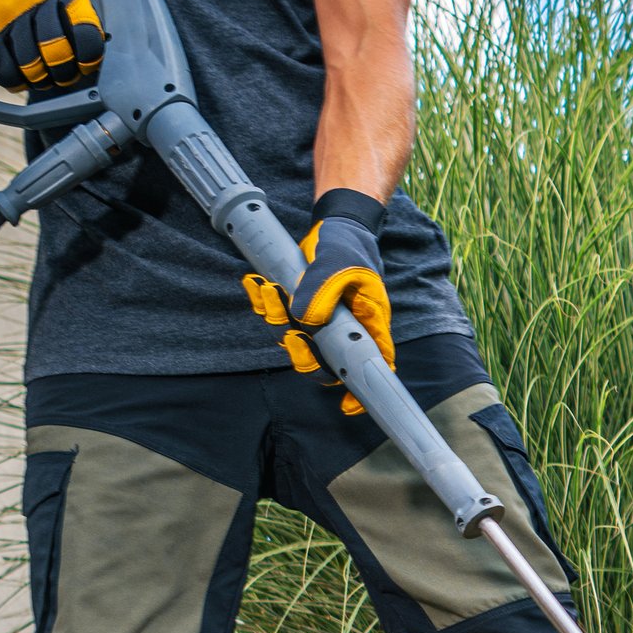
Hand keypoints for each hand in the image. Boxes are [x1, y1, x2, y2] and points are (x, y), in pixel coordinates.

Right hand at [0, 0, 102, 90]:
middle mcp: (34, 0)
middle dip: (63, 72)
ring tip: (39, 74)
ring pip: (31, 66)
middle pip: (57, 52)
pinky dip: (16, 81)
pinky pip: (7, 72)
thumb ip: (79, 23)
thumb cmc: (30, 0)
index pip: (86, 32)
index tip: (84, 66)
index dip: (88, 57)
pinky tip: (19, 74)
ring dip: (39, 79)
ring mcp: (6, 17)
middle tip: (61, 75)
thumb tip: (97, 60)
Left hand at [241, 189, 394, 414]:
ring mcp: (321, 321)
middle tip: (293, 337)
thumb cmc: (348, 247)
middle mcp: (345, 329)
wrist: (335, 226)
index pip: (373, 364)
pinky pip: (279, 317)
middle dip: (303, 356)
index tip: (348, 406)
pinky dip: (264, 304)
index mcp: (367, 324)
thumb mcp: (340, 265)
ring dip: (277, 318)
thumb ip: (323, 291)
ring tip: (269, 289)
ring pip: (297, 340)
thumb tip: (304, 321)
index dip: (362, 390)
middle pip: (326, 362)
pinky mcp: (300, 307)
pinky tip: (258, 284)